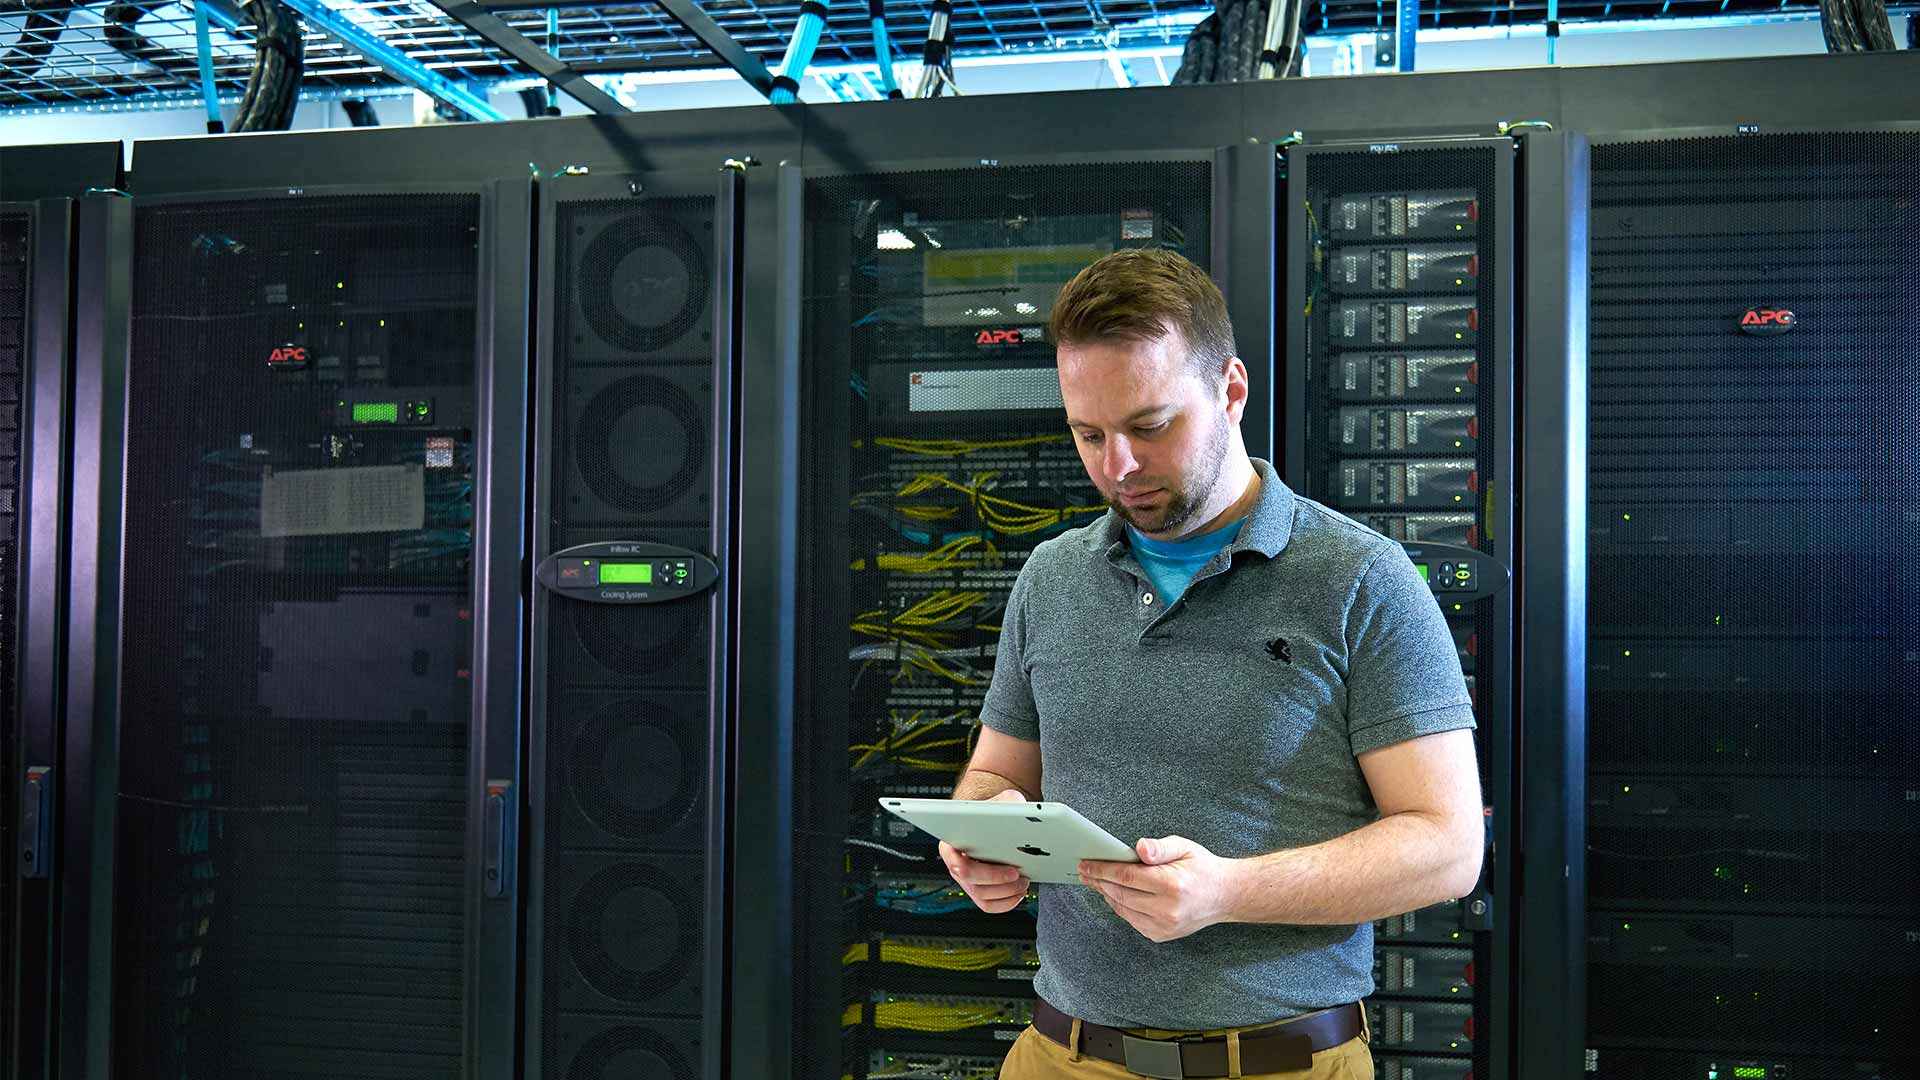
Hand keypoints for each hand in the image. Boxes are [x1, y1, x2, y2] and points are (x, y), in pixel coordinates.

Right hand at [939, 789, 1032, 913]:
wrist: (993, 821)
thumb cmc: (992, 810)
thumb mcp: (1002, 800)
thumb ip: (1010, 802)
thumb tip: (1021, 811)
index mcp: (951, 844)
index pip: (958, 864)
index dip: (986, 872)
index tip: (1011, 869)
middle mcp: (956, 864)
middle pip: (973, 884)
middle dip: (1000, 882)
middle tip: (1020, 875)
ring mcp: (966, 879)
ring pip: (982, 897)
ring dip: (1007, 893)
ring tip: (1024, 882)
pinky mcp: (978, 889)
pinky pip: (989, 905)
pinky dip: (1006, 903)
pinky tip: (1019, 892)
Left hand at [1079, 835, 1239, 942]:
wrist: (1225, 896)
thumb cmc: (1202, 867)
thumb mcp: (1184, 847)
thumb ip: (1160, 847)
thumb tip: (1139, 847)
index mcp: (1173, 885)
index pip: (1127, 877)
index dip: (1103, 869)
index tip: (1086, 863)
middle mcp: (1168, 909)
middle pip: (1120, 894)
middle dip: (1099, 881)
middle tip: (1084, 870)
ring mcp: (1164, 926)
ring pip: (1123, 909)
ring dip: (1105, 894)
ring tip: (1094, 880)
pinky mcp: (1161, 935)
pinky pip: (1131, 919)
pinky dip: (1119, 906)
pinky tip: (1113, 893)